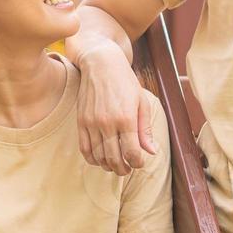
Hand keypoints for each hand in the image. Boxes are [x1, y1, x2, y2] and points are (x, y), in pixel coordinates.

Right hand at [76, 45, 156, 175]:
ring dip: (108, 166)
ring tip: (115, 165)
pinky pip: (84, 149)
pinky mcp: (81, 122)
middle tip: (128, 169)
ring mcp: (92, 123)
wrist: (101, 63)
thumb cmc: (125, 81)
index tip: (139, 163)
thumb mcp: (141, 102)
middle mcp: (107, 122)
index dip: (137, 163)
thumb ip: (145, 129)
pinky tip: (99, 159)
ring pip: (99, 157)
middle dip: (123, 169)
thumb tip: (151, 152)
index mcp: (126, 118)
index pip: (132, 152)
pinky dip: (92, 159)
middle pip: (114, 159)